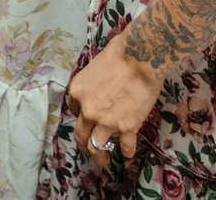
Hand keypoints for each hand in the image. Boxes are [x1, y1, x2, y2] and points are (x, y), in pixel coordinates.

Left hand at [67, 35, 160, 167]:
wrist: (141, 57)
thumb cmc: (120, 53)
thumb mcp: (95, 68)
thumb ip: (93, 85)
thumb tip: (100, 89)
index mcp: (77, 92)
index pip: (74, 112)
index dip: (83, 117)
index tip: (89, 121)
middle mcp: (88, 110)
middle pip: (81, 135)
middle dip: (85, 145)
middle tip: (90, 151)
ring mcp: (106, 122)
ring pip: (96, 147)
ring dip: (100, 156)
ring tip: (104, 161)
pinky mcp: (126, 128)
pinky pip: (125, 146)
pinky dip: (127, 152)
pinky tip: (129, 153)